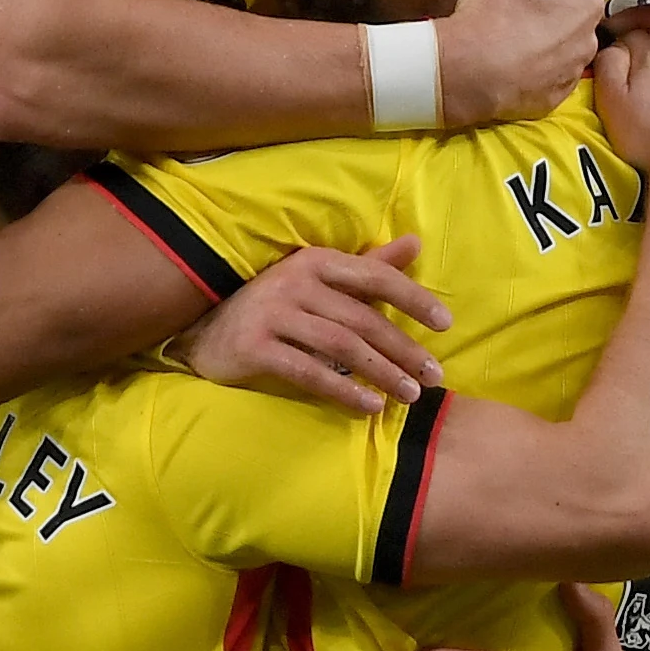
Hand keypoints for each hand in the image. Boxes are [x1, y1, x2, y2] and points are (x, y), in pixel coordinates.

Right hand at [177, 236, 450, 413]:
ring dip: (382, 373)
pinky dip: (343, 392)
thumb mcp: (319, 281)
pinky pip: (309, 372)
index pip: (374, 277)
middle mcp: (294, 282)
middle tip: (434, 377)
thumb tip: (415, 243)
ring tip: (410, 396)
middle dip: (404, 349)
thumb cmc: (274, 306)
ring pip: (342, 347)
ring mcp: (273, 314)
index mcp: (315, 261)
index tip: (446, 324)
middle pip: (363, 319)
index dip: (413, 298)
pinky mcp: (255, 347)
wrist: (204, 331)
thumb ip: (368, 268)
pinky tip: (370, 407)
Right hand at [435, 0, 605, 126]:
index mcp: (587, 0)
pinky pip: (552, 72)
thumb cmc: (494, 9)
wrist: (469, 73)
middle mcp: (589, 37)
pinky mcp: (553, 97)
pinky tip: (518, 57)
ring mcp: (573, 71)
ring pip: (569, 41)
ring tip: (523, 26)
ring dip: (554, 31)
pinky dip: (541, 62)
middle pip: (581, 6)